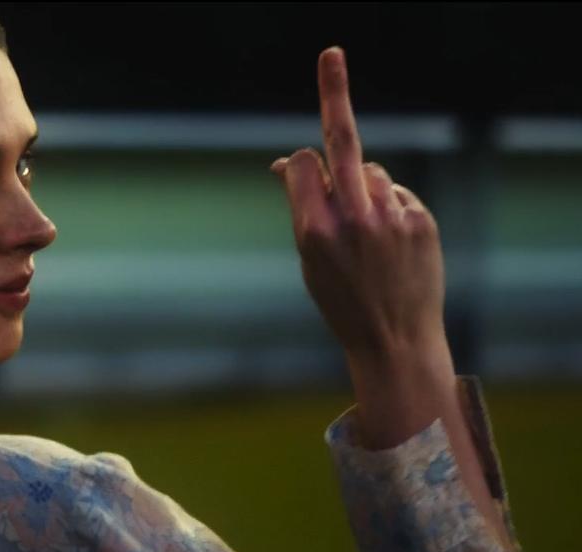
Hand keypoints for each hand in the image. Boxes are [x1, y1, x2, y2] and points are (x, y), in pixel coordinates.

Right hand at [271, 47, 447, 365]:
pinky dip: (390, 207)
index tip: (294, 168)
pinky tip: (391, 244)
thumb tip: (287, 162)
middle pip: (341, 140)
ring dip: (363, 189)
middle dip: (334, 93)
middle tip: (331, 54)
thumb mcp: (307, 258)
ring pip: (371, 172)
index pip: (303, 162)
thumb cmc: (340, 299)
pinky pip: (397, 192)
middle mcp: (353, 219)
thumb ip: (301, 206)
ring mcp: (391, 218)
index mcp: (313, 230)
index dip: (299, 163)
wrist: (393, 339)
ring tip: (368, 236)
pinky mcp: (421, 220)